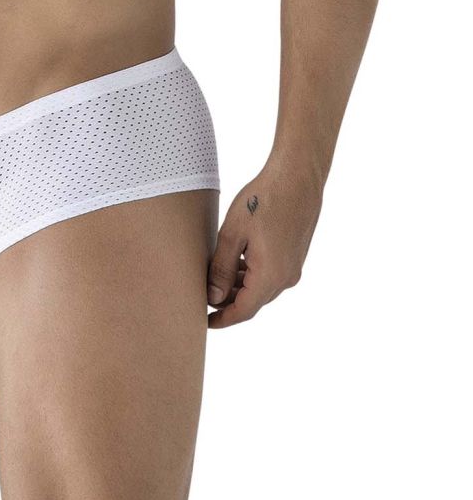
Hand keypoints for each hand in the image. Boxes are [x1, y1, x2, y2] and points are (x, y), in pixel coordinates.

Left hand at [206, 161, 322, 327]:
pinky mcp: (295, 256)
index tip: (203, 322)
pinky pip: (270, 275)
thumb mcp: (232, 234)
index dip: (222, 320)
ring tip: (214, 275)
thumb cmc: (262, 199)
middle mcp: (286, 278)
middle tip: (202, 295)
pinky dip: (251, 275)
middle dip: (227, 302)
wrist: (298, 176)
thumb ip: (221, 269)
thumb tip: (213, 298)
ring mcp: (293, 267)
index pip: (243, 311)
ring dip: (238, 287)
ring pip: (261, 288)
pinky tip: (235, 260)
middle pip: (252, 301)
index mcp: (270, 276)